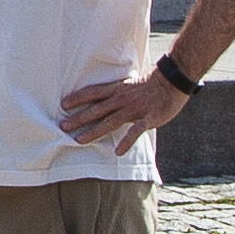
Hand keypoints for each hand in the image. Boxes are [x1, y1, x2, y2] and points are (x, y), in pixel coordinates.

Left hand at [57, 67, 192, 152]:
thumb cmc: (150, 84)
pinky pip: (134, 132)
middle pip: (96, 109)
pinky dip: (126, 142)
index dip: (78, 98)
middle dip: (79, 118)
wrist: (172, 81)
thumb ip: (116, 93)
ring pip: (110, 122)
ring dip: (94, 131)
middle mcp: (122, 99)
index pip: (93, 93)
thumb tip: (104, 100)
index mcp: (117, 89)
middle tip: (63, 126)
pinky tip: (117, 152)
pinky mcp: (147, 119)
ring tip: (80, 140)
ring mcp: (134, 109)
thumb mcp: (128, 84)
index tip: (63, 104)